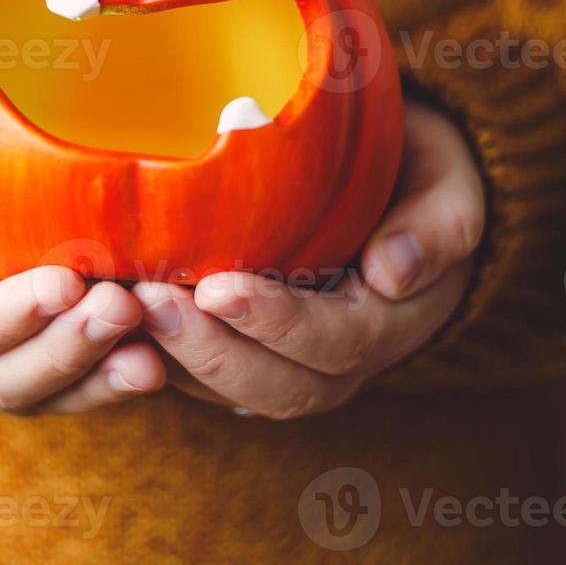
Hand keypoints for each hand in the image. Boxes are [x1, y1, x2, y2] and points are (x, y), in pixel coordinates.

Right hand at [0, 99, 165, 413]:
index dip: (4, 320)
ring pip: (35, 390)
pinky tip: (156, 358)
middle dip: (65, 349)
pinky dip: (104, 374)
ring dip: (95, 371)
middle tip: (125, 305)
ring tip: (153, 346)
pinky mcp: (5, 347)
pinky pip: (57, 378)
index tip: (62, 283)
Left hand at [133, 101, 483, 419]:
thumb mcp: (450, 184)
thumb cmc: (419, 172)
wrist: (395, 182)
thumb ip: (437, 223)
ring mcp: (289, 362)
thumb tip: (393, 272)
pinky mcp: (243, 349)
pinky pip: (198, 375)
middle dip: (209, 349)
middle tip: (152, 298)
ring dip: (173, 356)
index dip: (276, 324)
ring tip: (124, 305)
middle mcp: (338, 360)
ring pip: (229, 392)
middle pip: (275, 387)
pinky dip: (156, 353)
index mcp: (391, 322)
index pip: (334, 343)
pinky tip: (115, 310)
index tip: (220, 287)